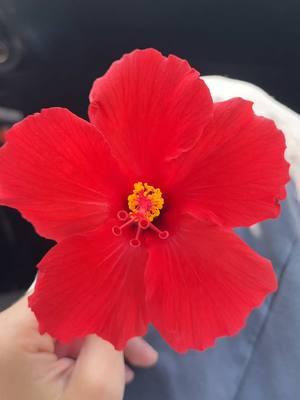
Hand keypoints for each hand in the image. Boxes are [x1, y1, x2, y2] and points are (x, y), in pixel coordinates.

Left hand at [0, 295, 157, 399]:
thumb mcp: (95, 387)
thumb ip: (109, 333)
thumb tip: (121, 294)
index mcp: (15, 332)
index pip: (63, 282)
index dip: (102, 282)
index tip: (136, 295)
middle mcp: (7, 330)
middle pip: (69, 305)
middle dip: (109, 321)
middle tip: (145, 344)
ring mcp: (13, 345)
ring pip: (68, 326)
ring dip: (104, 340)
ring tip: (140, 362)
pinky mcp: (21, 359)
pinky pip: (59, 343)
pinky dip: (87, 352)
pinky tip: (113, 369)